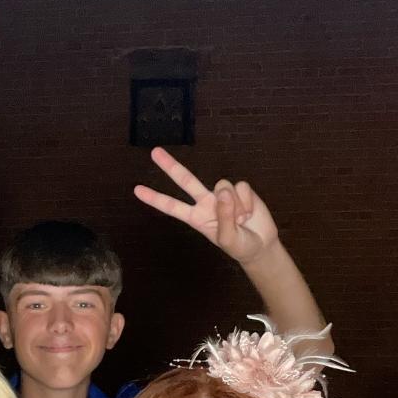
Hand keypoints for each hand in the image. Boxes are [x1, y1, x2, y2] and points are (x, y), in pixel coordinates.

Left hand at [134, 147, 278, 265]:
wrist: (261, 244)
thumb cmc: (240, 245)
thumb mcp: (229, 239)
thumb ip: (224, 217)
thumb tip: (222, 190)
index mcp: (196, 218)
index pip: (172, 207)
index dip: (155, 199)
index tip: (137, 190)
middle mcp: (206, 202)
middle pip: (186, 180)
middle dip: (170, 166)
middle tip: (154, 151)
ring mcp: (222, 194)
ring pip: (222, 186)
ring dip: (235, 205)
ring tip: (242, 220)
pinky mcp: (239, 188)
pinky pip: (241, 186)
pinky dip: (247, 201)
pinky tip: (250, 212)